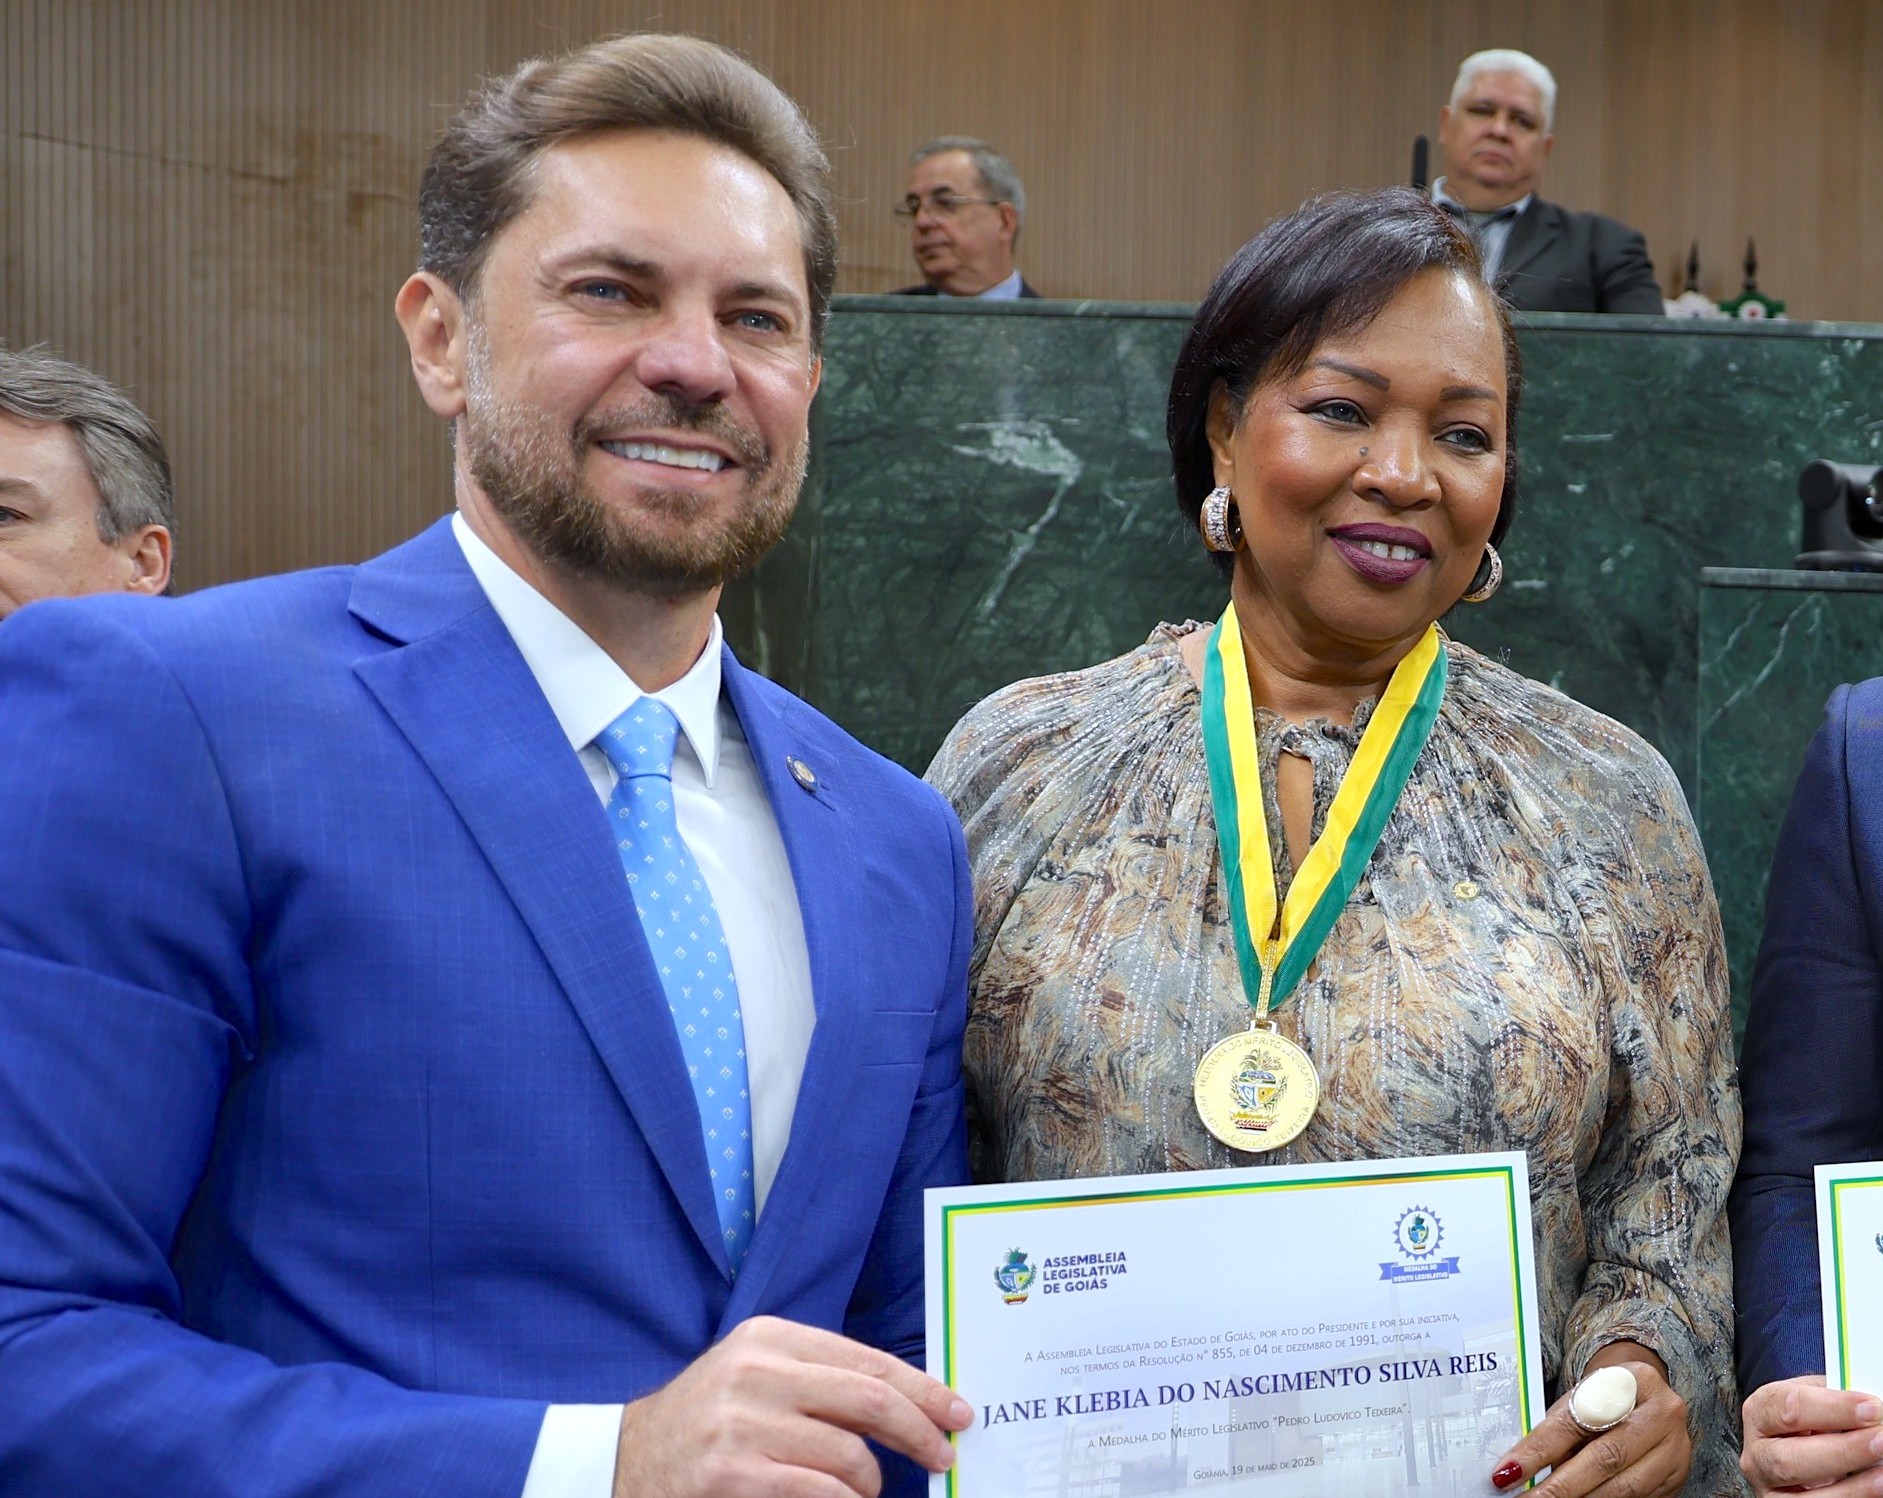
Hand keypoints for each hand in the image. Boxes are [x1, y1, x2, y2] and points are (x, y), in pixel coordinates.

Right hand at [612, 1315, 973, 1497]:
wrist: (625, 1461)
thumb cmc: (708, 1421)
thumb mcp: (757, 1376)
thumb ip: (821, 1380)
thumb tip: (907, 1403)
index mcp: (770, 1338)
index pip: (867, 1361)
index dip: (922, 1388)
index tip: (956, 1411)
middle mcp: (756, 1372)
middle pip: (870, 1400)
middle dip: (920, 1430)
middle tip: (944, 1456)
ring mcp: (741, 1425)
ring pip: (849, 1455)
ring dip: (872, 1483)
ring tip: (866, 1491)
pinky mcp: (731, 1475)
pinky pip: (819, 1493)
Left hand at [1488, 1344, 1687, 1495]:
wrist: (1649, 1398)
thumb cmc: (1605, 1397)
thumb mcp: (1581, 1399)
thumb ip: (1558, 1429)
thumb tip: (1519, 1466)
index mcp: (1633, 1380)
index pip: (1578, 1419)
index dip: (1538, 1449)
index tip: (1507, 1471)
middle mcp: (1662, 1414)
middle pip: (1605, 1458)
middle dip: (1560, 1486)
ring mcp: (1675, 1450)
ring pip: (1623, 1487)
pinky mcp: (1677, 1479)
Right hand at [1740, 1374, 1882, 1495]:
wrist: (1801, 1450)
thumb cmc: (1810, 1422)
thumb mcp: (1815, 1402)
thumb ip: (1836, 1400)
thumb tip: (1872, 1407)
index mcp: (1760, 1413)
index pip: (1787, 1407)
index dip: (1832, 1408)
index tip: (1872, 1407)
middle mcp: (1758, 1454)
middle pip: (1790, 1458)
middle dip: (1842, 1451)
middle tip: (1881, 1439)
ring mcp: (1770, 1488)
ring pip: (1805, 1495)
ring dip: (1853, 1486)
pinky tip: (1876, 1489)